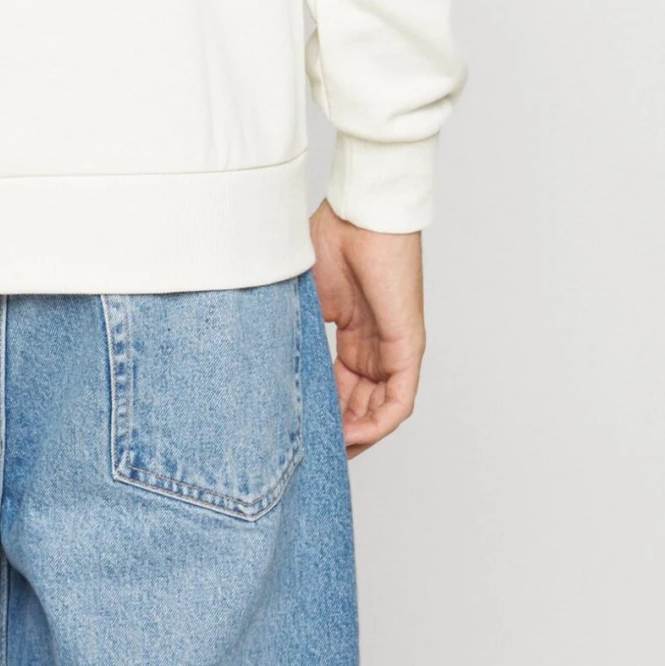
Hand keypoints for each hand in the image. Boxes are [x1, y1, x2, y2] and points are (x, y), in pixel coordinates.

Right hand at [309, 200, 424, 456]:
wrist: (360, 212)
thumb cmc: (332, 237)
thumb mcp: (303, 294)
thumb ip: (291, 326)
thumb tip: (256, 358)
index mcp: (351, 332)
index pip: (339, 386)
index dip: (322, 411)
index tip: (298, 432)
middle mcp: (375, 345)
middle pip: (360, 404)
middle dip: (338, 432)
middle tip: (312, 453)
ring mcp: (393, 347)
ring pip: (380, 410)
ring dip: (357, 435)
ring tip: (329, 452)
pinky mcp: (408, 347)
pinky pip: (399, 401)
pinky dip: (378, 424)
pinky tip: (353, 437)